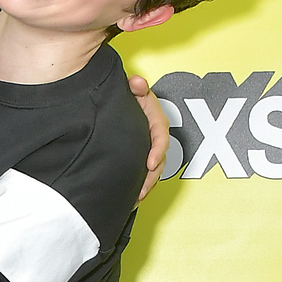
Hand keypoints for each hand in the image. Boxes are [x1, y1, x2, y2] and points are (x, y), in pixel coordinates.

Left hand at [128, 75, 172, 199]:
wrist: (121, 101)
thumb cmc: (129, 96)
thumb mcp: (132, 89)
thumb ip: (135, 86)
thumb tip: (138, 84)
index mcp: (155, 118)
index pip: (161, 134)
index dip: (158, 150)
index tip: (150, 163)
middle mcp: (155, 134)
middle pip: (160, 158)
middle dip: (152, 176)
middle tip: (142, 189)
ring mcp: (150, 146)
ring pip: (154, 169)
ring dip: (147, 184)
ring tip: (136, 198)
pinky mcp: (142, 155)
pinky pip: (145, 172)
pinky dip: (141, 184)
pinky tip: (132, 197)